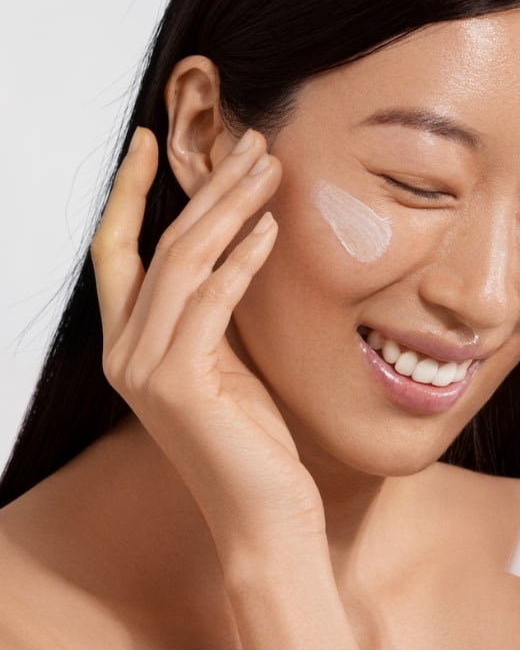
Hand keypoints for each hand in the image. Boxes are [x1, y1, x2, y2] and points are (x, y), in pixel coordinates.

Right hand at [92, 127, 361, 647]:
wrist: (261, 511)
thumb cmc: (249, 433)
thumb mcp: (224, 358)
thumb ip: (213, 307)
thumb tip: (238, 240)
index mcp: (129, 342)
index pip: (118, 248)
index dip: (131, 191)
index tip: (153, 139)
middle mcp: (124, 351)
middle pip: (163, 244)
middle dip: (207, 186)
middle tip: (251, 142)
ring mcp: (144, 369)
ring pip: (184, 262)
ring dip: (230, 208)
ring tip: (270, 169)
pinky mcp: (179, 385)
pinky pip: (211, 303)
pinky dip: (242, 261)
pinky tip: (271, 228)